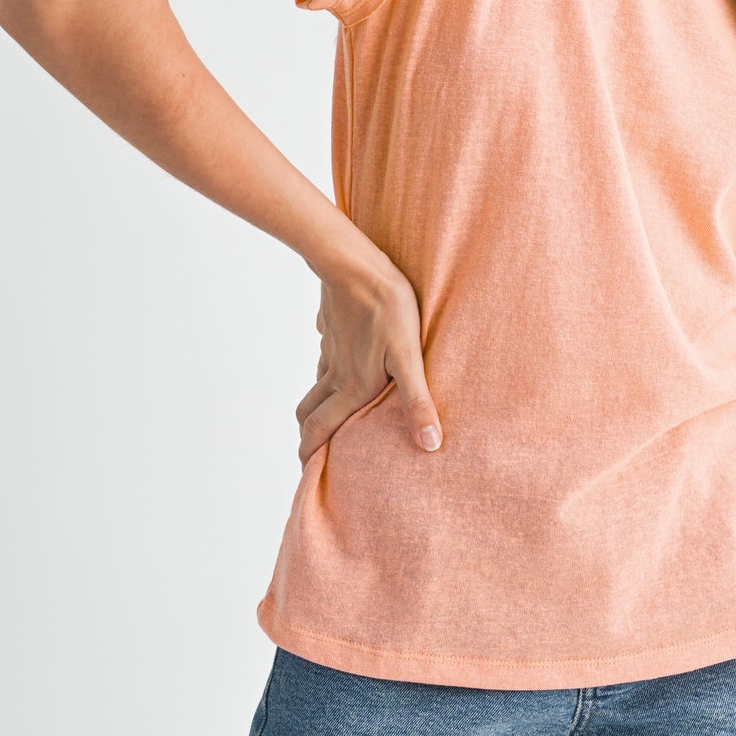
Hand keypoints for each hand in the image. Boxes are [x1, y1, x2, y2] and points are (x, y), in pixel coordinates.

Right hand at [294, 256, 442, 464]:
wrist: (356, 265)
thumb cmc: (388, 310)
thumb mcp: (409, 358)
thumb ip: (417, 402)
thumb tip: (430, 444)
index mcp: (352, 387)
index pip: (319, 429)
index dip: (308, 453)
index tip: (305, 470)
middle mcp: (335, 373)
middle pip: (309, 412)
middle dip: (307, 434)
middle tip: (310, 449)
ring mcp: (330, 348)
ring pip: (317, 383)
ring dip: (317, 403)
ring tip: (328, 413)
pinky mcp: (332, 328)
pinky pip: (326, 355)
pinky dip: (328, 369)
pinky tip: (344, 361)